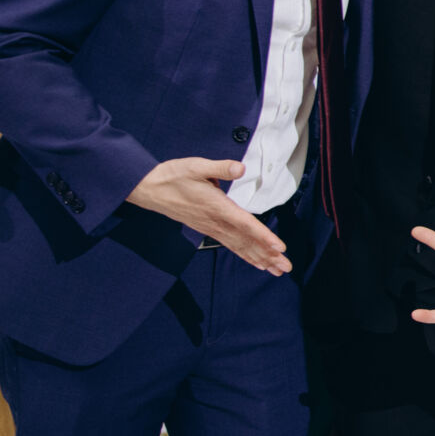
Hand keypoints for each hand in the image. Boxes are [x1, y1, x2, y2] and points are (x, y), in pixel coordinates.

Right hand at [127, 158, 290, 274]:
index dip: (263, 236)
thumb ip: (220, 167)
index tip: (279, 247)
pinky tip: (257, 263)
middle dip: (267, 255)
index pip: (244, 224)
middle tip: (286, 267)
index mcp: (216, 206)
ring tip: (277, 269)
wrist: (149, 189)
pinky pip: (231, 245)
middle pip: (246, 241)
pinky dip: (245, 254)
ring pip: (240, 246)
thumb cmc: (173, 176)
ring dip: (260, 258)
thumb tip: (240, 168)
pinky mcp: (207, 229)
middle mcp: (216, 221)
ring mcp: (211, 227)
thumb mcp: (196, 166)